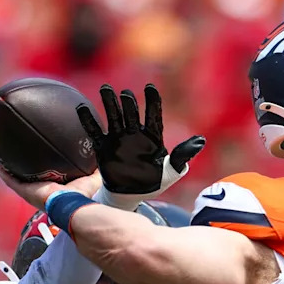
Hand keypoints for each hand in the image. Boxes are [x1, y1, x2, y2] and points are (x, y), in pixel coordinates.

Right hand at [0, 167, 101, 211]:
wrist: (71, 206)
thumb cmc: (81, 197)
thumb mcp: (91, 179)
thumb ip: (96, 169)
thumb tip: (105, 157)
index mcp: (56, 191)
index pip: (48, 181)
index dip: (44, 174)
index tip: (41, 165)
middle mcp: (42, 193)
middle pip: (31, 181)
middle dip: (26, 171)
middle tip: (21, 159)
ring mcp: (31, 193)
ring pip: (18, 180)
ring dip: (12, 170)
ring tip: (6, 158)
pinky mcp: (24, 191)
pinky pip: (11, 181)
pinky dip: (5, 173)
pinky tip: (0, 163)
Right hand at [76, 84, 204, 208]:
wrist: (132, 196)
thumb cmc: (154, 182)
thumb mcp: (171, 170)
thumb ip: (182, 155)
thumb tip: (201, 141)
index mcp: (152, 136)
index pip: (153, 115)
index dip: (152, 101)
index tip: (149, 88)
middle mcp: (134, 134)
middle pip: (130, 113)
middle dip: (128, 103)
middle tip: (125, 95)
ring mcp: (118, 139)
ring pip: (113, 117)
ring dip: (109, 103)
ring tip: (106, 89)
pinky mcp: (104, 148)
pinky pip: (95, 132)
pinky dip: (88, 121)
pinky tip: (83, 109)